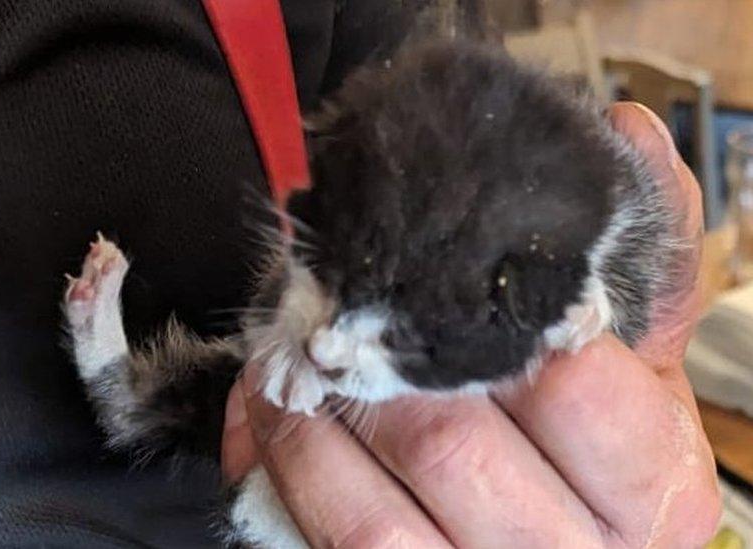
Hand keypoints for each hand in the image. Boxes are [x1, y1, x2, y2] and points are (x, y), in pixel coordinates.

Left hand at [220, 102, 720, 547]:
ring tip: (285, 363)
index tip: (434, 270)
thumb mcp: (630, 360)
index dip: (484, 313)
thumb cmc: (585, 443)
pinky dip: (288, 473)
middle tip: (335, 310)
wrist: (549, 544)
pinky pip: (333, 545)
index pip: (563, 382)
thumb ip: (641, 258)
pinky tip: (275, 419)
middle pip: (449, 443)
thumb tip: (629, 132)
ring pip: (373, 516)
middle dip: (374, 365)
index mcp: (655, 486)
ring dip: (308, 423)